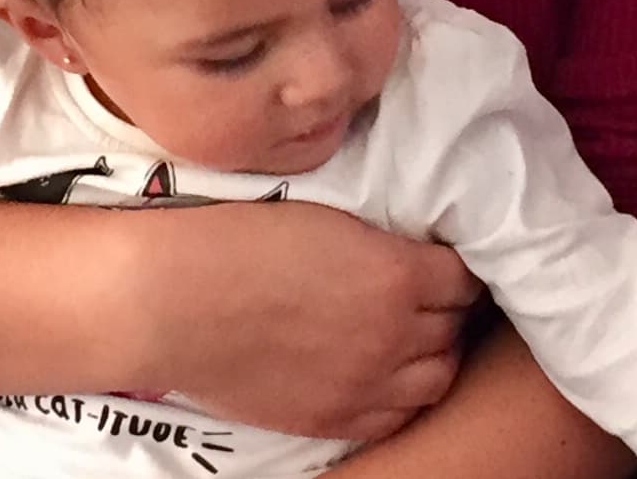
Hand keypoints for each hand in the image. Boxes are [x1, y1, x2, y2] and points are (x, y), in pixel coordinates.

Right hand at [129, 200, 482, 442]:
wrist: (173, 301)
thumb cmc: (235, 240)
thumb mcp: (325, 218)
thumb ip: (378, 242)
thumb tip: (404, 252)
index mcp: (395, 273)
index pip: (463, 277)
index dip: (456, 267)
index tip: (442, 260)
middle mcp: (392, 334)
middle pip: (455, 328)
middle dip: (448, 310)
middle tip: (428, 297)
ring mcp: (364, 384)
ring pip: (437, 378)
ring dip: (433, 355)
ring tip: (412, 339)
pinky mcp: (332, 418)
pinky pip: (397, 418)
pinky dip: (402, 397)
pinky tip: (385, 377)